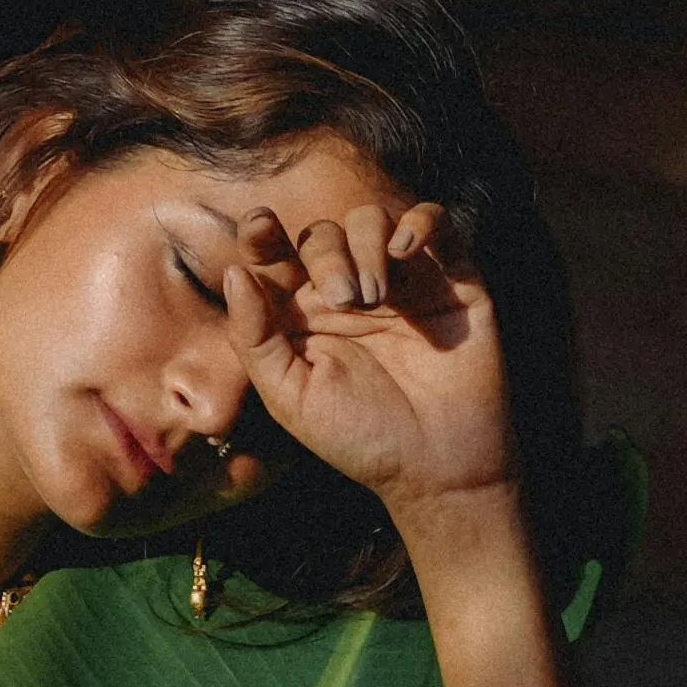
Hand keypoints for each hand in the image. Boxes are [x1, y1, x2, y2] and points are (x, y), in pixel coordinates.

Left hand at [220, 198, 515, 519]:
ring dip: (367, 245)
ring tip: (375, 296)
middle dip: (328, 257)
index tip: (259, 227)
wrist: (438, 465)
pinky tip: (406, 248)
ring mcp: (400, 281)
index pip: (274, 256)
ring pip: (371, 221)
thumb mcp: (291, 397)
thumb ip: (256, 338)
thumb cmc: (360, 438)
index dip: (260, 233)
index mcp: (303, 314)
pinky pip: (435, 221)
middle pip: (322, 235)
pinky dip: (420, 221)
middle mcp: (348, 289)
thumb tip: (234, 273)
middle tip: (347, 301)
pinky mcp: (451, 277)